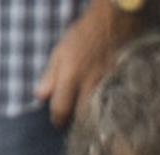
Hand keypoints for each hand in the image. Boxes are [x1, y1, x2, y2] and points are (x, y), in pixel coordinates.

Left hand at [35, 0, 140, 126]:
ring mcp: (106, 86)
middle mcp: (89, 84)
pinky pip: (111, 104)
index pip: (61, 108)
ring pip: (98, 112)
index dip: (57, 119)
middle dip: (76, 124)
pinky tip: (103, 110)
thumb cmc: (83, 35)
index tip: (57, 122)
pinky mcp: (119, 85)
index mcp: (70, 76)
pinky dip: (105, 110)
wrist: (113, 23)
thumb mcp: (60, 51)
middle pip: (82, 116)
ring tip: (87, 122)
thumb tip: (40, 96)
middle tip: (73, 125)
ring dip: (91, 119)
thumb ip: (50, 76)